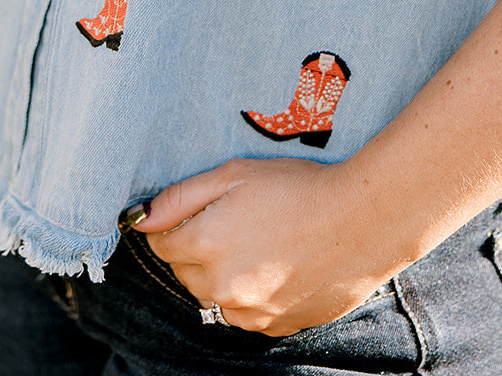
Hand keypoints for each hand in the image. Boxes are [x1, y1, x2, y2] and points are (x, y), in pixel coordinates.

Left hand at [131, 156, 388, 337]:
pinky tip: (277, 263)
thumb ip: (180, 197)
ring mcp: (248, 313)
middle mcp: (220, 288)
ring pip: (213, 294)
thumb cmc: (298, 188)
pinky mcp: (274, 327)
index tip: (200, 208)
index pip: (160, 242)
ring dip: (222, 272)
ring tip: (260, 240)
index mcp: (204, 245)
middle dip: (197, 247)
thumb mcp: (234, 175)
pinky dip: (250, 291)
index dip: (176, 222)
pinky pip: (244, 311)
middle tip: (236, 218)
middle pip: (184, 271)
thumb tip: (139, 217)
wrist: (363, 221)